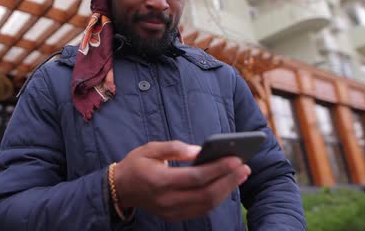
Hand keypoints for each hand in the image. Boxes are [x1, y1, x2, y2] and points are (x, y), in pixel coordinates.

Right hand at [114, 140, 250, 221]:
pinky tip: (226, 185)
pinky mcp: (174, 216)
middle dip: (228, 180)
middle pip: (205, 193)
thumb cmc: (136, 164)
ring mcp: (171, 211)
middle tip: (244, 167)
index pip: (195, 177)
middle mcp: (166, 200)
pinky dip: (216, 198)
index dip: (218, 168)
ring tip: (240, 175)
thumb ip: (174, 148)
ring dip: (226, 190)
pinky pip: (200, 210)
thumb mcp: (150, 149)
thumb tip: (199, 150)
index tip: (235, 159)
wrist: (120, 189)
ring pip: (206, 205)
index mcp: (159, 180)